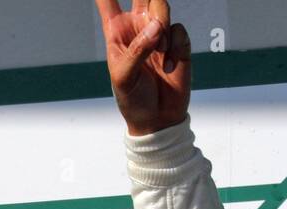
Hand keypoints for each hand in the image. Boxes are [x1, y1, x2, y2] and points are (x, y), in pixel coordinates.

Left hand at [96, 0, 190, 135]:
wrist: (157, 118)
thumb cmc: (132, 99)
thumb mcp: (124, 77)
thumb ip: (137, 50)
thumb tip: (157, 26)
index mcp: (116, 32)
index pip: (108, 1)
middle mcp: (138, 26)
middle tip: (149, 9)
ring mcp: (159, 32)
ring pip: (162, 7)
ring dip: (161, 29)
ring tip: (159, 54)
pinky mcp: (178, 41)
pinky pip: (178, 30)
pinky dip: (175, 47)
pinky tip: (170, 65)